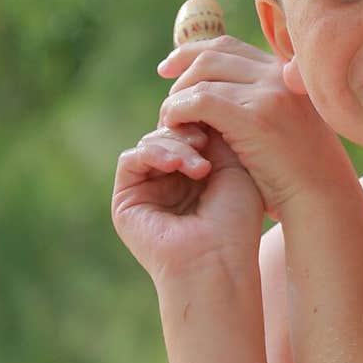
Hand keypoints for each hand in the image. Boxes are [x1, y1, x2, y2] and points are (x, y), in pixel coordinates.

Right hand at [111, 123, 264, 283]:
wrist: (218, 260)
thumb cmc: (235, 222)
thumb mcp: (233, 166)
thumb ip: (215, 133)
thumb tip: (198, 103)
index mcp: (197, 175)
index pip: (191, 130)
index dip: (202, 120)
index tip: (222, 122)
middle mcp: (170, 181)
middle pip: (168, 133)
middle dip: (187, 131)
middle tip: (206, 141)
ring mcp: (148, 190)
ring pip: (150, 142)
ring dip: (174, 144)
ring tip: (199, 165)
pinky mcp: (127, 200)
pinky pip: (131, 158)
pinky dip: (154, 153)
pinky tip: (179, 166)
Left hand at [155, 35, 358, 218]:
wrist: (322, 196)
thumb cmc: (298, 171)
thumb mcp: (281, 124)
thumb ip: (252, 103)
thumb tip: (203, 93)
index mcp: (285, 71)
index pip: (227, 46)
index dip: (191, 53)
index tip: (168, 69)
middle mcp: (278, 73)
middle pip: (210, 57)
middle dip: (179, 78)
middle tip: (167, 107)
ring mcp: (269, 92)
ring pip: (201, 79)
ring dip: (176, 100)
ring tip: (170, 124)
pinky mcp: (255, 117)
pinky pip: (200, 101)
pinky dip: (179, 112)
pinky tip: (174, 128)